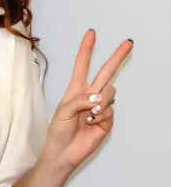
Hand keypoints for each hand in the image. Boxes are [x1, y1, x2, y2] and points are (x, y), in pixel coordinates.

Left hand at [40, 30, 133, 169]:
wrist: (64, 152)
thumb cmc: (58, 132)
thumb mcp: (62, 112)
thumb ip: (79, 100)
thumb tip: (97, 98)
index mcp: (75, 90)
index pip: (82, 66)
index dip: (86, 50)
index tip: (91, 33)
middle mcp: (89, 96)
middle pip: (106, 72)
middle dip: (117, 57)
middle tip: (128, 43)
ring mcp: (99, 107)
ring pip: (109, 92)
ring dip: (99, 102)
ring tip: (88, 114)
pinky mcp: (106, 120)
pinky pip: (110, 111)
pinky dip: (100, 116)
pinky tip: (90, 123)